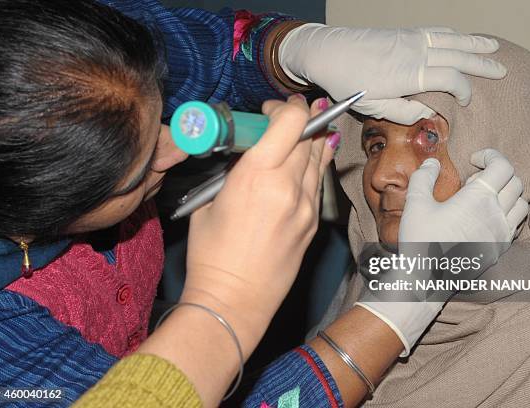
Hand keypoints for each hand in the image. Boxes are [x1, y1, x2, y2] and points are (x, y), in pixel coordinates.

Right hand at [182, 95, 336, 349]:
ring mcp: (306, 206)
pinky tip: (305, 165)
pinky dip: (313, 168)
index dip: (284, 108)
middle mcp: (288, 186)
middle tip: (286, 119)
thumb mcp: (210, 202)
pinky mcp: (313, 224)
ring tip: (302, 135)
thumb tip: (249, 156)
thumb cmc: (212, 255)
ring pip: (319, 158)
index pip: (291, 122)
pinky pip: (318, 184)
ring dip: (310, 142)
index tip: (272, 109)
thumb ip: (235, 172)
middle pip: (308, 136)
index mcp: (257, 175)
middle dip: (299, 120)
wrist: (235, 299)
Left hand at [279, 25, 505, 124]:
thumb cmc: (347, 82)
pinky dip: (453, 34)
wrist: (328, 52)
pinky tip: (462, 37)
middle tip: (502, 70)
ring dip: (474, 44)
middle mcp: (416, 53)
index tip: (466, 101)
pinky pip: (436, 32)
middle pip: (458, 56)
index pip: (451, 80)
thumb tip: (428, 114)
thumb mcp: (373, 107)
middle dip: (483, 64)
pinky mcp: (404, 34)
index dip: (465, 90)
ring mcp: (411, 40)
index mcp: (410, 75)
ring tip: (493, 48)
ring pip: (451, 40)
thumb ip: (403, 112)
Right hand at [400, 148, 527, 243]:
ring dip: (507, 194)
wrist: (428, 279)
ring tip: (484, 198)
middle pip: (516, 182)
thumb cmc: (420, 240)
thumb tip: (431, 163)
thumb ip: (423, 177)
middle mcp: (497, 214)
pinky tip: (484, 218)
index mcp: (478, 198)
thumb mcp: (415, 204)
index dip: (491, 156)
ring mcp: (501, 234)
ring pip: (522, 204)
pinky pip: (515, 225)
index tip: (474, 159)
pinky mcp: (500, 249)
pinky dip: (506, 214)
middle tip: (474, 180)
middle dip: (498, 174)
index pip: (503, 166)